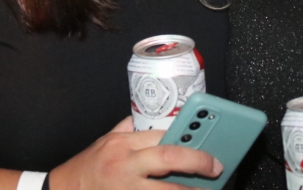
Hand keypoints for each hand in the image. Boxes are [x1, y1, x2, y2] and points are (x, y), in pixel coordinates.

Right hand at [49, 116, 222, 189]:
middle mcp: (124, 164)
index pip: (161, 134)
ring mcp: (125, 188)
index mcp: (121, 143)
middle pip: (168, 156)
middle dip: (197, 161)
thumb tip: (153, 120)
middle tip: (216, 167)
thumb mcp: (105, 142)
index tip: (207, 142)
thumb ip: (129, 130)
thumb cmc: (85, 168)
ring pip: (166, 189)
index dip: (187, 138)